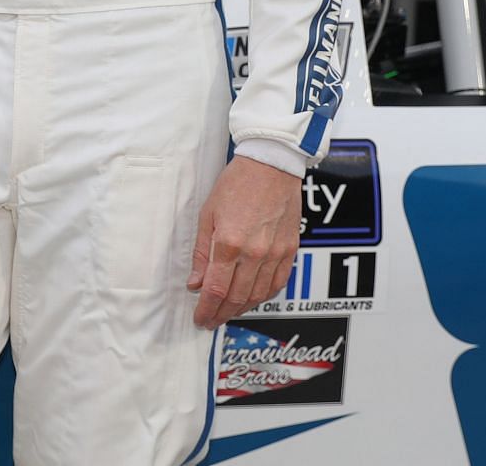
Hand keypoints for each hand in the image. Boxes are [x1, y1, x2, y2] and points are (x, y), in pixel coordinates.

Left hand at [187, 155, 303, 328]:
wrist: (271, 165)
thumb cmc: (237, 183)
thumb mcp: (208, 214)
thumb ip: (202, 253)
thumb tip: (196, 283)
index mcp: (229, 242)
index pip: (216, 290)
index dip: (206, 310)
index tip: (200, 319)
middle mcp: (254, 252)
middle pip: (236, 298)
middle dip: (221, 314)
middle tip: (211, 321)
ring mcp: (275, 253)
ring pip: (258, 295)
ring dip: (241, 309)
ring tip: (228, 312)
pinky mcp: (290, 250)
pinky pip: (278, 283)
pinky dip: (263, 296)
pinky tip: (252, 298)